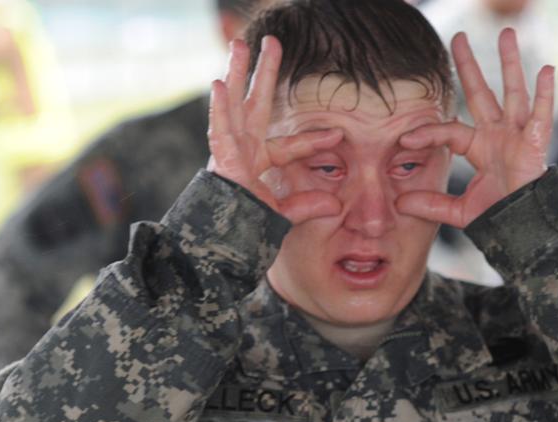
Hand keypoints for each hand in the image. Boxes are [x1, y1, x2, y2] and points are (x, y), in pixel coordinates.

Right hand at [207, 36, 343, 223]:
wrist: (225, 243)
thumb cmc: (248, 227)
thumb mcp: (284, 214)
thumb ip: (306, 206)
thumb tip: (335, 204)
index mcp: (259, 161)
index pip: (291, 145)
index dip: (315, 140)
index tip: (340, 135)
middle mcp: (242, 149)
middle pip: (255, 103)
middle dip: (263, 72)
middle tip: (273, 42)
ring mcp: (228, 151)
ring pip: (233, 105)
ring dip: (236, 74)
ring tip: (239, 44)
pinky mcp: (218, 161)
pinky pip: (217, 131)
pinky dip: (218, 109)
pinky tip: (218, 85)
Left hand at [395, 29, 554, 227]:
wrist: (524, 231)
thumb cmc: (498, 218)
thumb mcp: (459, 211)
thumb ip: (432, 205)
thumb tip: (400, 203)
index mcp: (479, 147)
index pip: (449, 130)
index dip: (427, 133)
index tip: (404, 139)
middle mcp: (498, 135)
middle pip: (481, 93)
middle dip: (469, 66)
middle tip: (457, 37)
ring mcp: (518, 136)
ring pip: (513, 92)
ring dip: (510, 63)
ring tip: (507, 33)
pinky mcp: (536, 144)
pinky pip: (541, 114)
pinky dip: (545, 93)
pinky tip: (546, 69)